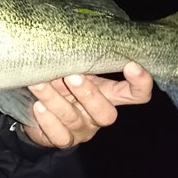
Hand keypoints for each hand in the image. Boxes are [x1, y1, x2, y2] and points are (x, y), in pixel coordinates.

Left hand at [21, 62, 152, 148]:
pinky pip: (59, 135)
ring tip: (39, 84)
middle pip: (106, 113)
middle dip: (88, 94)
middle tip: (71, 76)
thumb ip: (74, 60)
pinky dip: (48, 120)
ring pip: (74, 119)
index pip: (135, 94)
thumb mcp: (70, 70)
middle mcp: (98, 115)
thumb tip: (66, 37)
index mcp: (108, 95)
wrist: (36, 112)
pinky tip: (38, 107)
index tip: (131, 65)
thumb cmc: (59, 84)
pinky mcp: (64, 141)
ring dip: (55, 100)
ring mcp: (82, 130)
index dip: (140, 84)